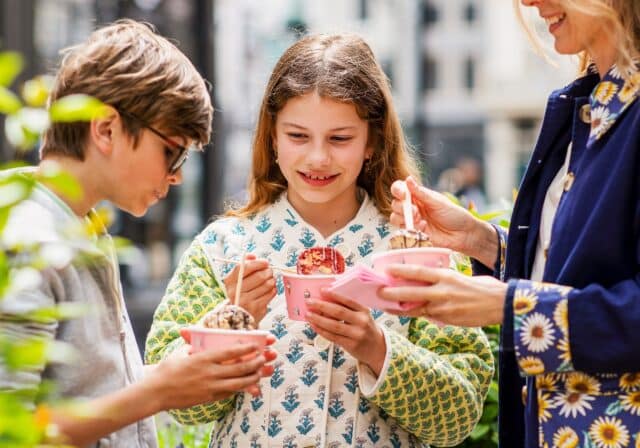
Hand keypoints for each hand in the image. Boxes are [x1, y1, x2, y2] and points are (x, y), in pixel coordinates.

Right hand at [147, 331, 276, 409]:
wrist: (156, 392)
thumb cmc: (167, 369)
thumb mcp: (181, 352)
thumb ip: (193, 344)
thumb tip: (198, 337)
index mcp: (203, 358)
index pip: (230, 352)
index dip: (246, 348)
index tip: (256, 345)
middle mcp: (209, 373)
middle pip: (239, 368)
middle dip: (255, 363)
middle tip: (263, 358)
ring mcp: (210, 387)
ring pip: (238, 383)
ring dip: (252, 377)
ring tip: (260, 372)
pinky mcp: (209, 398)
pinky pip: (230, 392)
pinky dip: (240, 388)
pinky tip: (248, 385)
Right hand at [223, 254, 276, 322]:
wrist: (236, 317)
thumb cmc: (238, 293)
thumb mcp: (236, 280)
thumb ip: (244, 265)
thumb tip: (253, 256)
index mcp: (229, 282)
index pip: (244, 268)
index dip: (257, 263)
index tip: (265, 262)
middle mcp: (236, 293)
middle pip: (258, 276)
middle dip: (268, 271)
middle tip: (270, 270)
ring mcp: (247, 302)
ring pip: (267, 285)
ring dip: (272, 280)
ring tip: (271, 279)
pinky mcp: (257, 309)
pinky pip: (270, 294)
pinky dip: (273, 289)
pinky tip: (270, 289)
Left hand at [306, 290, 385, 375]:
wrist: (378, 349)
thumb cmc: (366, 329)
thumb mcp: (362, 315)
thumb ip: (349, 308)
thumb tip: (326, 300)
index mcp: (364, 311)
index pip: (348, 300)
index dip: (334, 295)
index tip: (322, 290)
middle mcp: (361, 321)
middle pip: (338, 312)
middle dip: (321, 306)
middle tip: (309, 302)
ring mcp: (356, 334)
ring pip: (333, 325)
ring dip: (318, 319)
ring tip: (308, 314)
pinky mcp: (351, 345)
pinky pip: (333, 336)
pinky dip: (321, 330)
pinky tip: (314, 326)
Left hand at [378, 264, 506, 326]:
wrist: (501, 304)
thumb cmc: (483, 287)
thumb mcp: (461, 276)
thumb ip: (445, 278)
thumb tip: (431, 278)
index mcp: (445, 275)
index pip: (418, 271)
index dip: (400, 271)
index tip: (386, 270)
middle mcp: (442, 290)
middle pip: (410, 290)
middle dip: (392, 291)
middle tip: (378, 291)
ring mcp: (443, 306)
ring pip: (414, 306)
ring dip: (398, 306)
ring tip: (384, 305)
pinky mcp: (446, 318)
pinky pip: (425, 315)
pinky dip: (412, 314)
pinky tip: (402, 313)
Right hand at [390, 176, 495, 264]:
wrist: (464, 235)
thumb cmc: (454, 215)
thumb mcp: (438, 202)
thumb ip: (421, 193)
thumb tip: (408, 179)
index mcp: (418, 196)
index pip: (400, 189)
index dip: (398, 190)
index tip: (403, 195)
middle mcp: (413, 207)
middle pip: (395, 204)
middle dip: (402, 207)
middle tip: (416, 212)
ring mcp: (412, 221)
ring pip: (395, 218)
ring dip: (405, 219)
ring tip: (420, 221)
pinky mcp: (414, 233)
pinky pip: (404, 230)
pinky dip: (412, 228)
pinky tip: (424, 228)